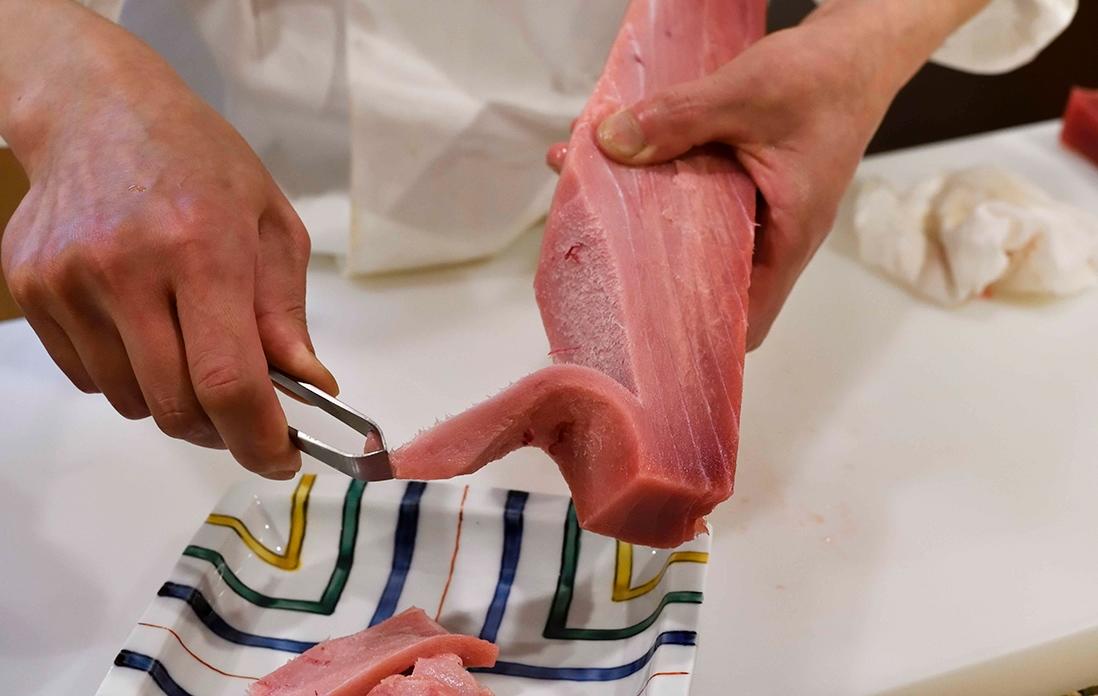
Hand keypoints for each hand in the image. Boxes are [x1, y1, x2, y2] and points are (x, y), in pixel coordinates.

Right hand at [0, 10, 335, 477]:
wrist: (96, 110)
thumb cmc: (200, 161)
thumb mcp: (270, 224)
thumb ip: (286, 312)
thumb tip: (310, 385)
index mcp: (201, 249)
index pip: (227, 380)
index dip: (258, 437)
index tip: (282, 457)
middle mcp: (126, 270)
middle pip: (175, 406)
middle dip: (220, 428)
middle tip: (244, 412)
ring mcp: (67, 283)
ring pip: (130, 401)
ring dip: (172, 402)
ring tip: (190, 350)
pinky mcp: (29, 292)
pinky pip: (88, 378)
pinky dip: (127, 376)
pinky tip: (142, 327)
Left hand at [591, 24, 889, 349]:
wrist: (856, 47)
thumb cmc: (825, 78)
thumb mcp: (747, 93)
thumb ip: (679, 119)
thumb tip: (611, 143)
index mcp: (788, 237)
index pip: (748, 319)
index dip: (702, 335)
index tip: (646, 329)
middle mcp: (774, 235)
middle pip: (709, 278)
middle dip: (651, 268)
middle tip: (594, 251)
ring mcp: (759, 211)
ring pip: (696, 234)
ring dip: (647, 219)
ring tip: (593, 197)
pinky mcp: (744, 184)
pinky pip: (698, 199)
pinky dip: (662, 185)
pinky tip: (623, 160)